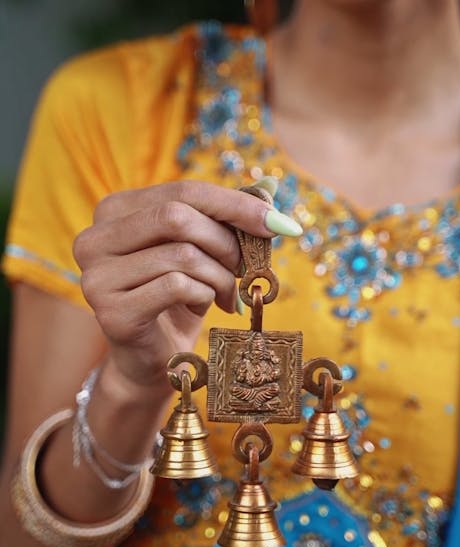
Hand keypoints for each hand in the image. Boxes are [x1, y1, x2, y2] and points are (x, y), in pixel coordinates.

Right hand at [73, 179, 300, 388]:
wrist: (152, 359)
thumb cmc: (177, 298)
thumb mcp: (199, 249)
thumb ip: (225, 215)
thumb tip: (269, 187)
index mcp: (113, 211)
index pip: (181, 191)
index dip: (234, 204)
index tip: (278, 223)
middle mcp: (94, 239)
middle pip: (178, 217)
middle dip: (226, 241)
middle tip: (247, 266)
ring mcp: (97, 277)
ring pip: (182, 255)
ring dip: (220, 275)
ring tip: (228, 293)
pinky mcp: (112, 313)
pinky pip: (177, 287)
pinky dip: (205, 296)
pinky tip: (205, 307)